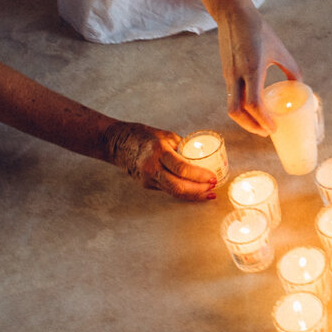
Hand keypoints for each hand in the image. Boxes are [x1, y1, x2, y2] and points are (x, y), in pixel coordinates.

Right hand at [101, 122, 216, 200]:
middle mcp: (152, 168)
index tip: (212, 177)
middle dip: (199, 190)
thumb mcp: (167, 137)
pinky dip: (184, 193)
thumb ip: (184, 149)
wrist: (118, 143)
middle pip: (178, 186)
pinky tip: (196, 192)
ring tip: (209, 193)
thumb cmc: (144, 136)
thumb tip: (204, 159)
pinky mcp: (147, 185)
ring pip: (174, 193)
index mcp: (159, 152)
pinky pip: (169, 191)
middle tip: (213, 187)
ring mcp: (148, 178)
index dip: (199, 176)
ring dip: (194, 195)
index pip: (182, 168)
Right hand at [217, 5, 301, 135]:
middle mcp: (237, 75)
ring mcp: (229, 75)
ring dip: (245, 121)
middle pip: (237, 111)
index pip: (254, 103)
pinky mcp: (226, 73)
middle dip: (252, 127)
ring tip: (260, 126)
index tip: (274, 129)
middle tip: (267, 133)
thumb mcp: (280, 50)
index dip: (263, 120)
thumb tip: (300, 86)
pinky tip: (253, 112)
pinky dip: (242, 110)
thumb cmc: (259, 31)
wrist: (232, 14)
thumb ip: (292, 69)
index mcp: (252, 69)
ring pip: (231, 107)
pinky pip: (231, 97)